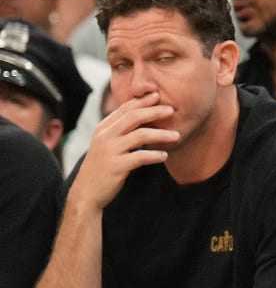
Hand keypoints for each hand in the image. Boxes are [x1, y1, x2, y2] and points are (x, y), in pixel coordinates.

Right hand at [68, 93, 179, 211]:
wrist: (86, 192)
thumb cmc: (101, 166)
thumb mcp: (106, 144)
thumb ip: (119, 130)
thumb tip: (142, 115)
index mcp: (103, 129)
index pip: (124, 109)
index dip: (142, 101)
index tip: (158, 95)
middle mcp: (105, 137)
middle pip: (134, 117)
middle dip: (155, 111)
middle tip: (172, 110)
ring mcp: (110, 151)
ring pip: (141, 135)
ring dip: (162, 134)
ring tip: (177, 136)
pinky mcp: (116, 167)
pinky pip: (141, 157)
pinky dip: (155, 155)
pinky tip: (164, 156)